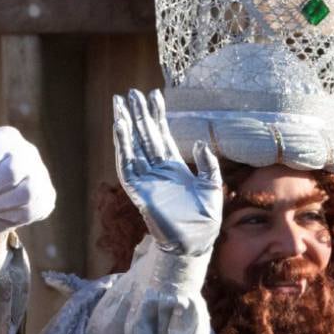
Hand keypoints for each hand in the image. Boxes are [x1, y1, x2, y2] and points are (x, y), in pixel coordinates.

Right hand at [112, 88, 221, 258]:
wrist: (197, 241)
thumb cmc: (206, 218)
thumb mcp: (213, 185)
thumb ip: (208, 163)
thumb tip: (200, 142)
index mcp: (174, 167)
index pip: (162, 135)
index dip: (157, 115)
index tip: (154, 94)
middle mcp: (157, 170)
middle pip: (144, 136)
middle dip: (138, 114)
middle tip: (130, 92)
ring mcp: (147, 180)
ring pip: (132, 147)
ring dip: (126, 126)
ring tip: (120, 105)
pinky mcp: (139, 191)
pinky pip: (127, 166)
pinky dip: (123, 147)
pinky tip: (120, 129)